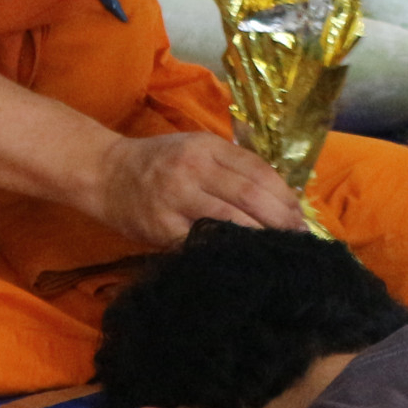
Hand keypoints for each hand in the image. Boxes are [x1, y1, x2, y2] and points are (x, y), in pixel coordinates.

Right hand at [91, 132, 304, 245]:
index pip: (258, 170)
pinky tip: (243, 260)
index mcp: (206, 146)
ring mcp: (176, 197)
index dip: (285, 195)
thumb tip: (280, 195)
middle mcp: (193, 168)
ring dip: (260, 238)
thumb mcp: (196, 148)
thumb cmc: (158, 162)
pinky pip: (202, 242)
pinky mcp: (161, 227)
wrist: (106, 174)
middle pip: (250, 195)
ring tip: (278, 252)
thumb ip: (232, 166)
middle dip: (281, 219)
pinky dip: (227, 251)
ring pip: (231, 219)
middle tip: (299, 239)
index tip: (301, 215)